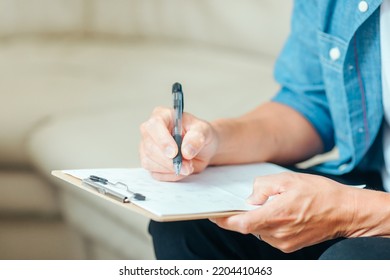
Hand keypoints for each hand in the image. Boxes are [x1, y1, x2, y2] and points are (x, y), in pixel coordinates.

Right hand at [139, 107, 218, 180]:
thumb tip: (186, 151)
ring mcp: (147, 147)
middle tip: (187, 165)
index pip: (154, 125)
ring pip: (149, 162)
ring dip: (170, 168)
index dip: (163, 140)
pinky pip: (155, 173)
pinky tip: (181, 170)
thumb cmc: (200, 134)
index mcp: (162, 115)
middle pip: (150, 147)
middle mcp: (150, 131)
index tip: (174, 153)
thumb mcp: (204, 131)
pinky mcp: (150, 162)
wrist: (202, 148)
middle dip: (169, 161)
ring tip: (188, 166)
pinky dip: (170, 175)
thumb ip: (197, 138)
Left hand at [211, 172, 357, 252]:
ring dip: (254, 220)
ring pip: (257, 231)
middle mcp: (277, 234)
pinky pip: (268, 235)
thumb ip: (263, 187)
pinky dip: (265, 224)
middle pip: (247, 227)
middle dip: (238, 216)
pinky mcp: (289, 246)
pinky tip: (275, 213)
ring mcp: (283, 242)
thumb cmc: (319, 193)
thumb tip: (250, 198)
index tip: (213, 214)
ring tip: (264, 205)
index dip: (223, 220)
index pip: (240, 223)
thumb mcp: (288, 180)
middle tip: (234, 204)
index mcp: (275, 216)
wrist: (345, 212)